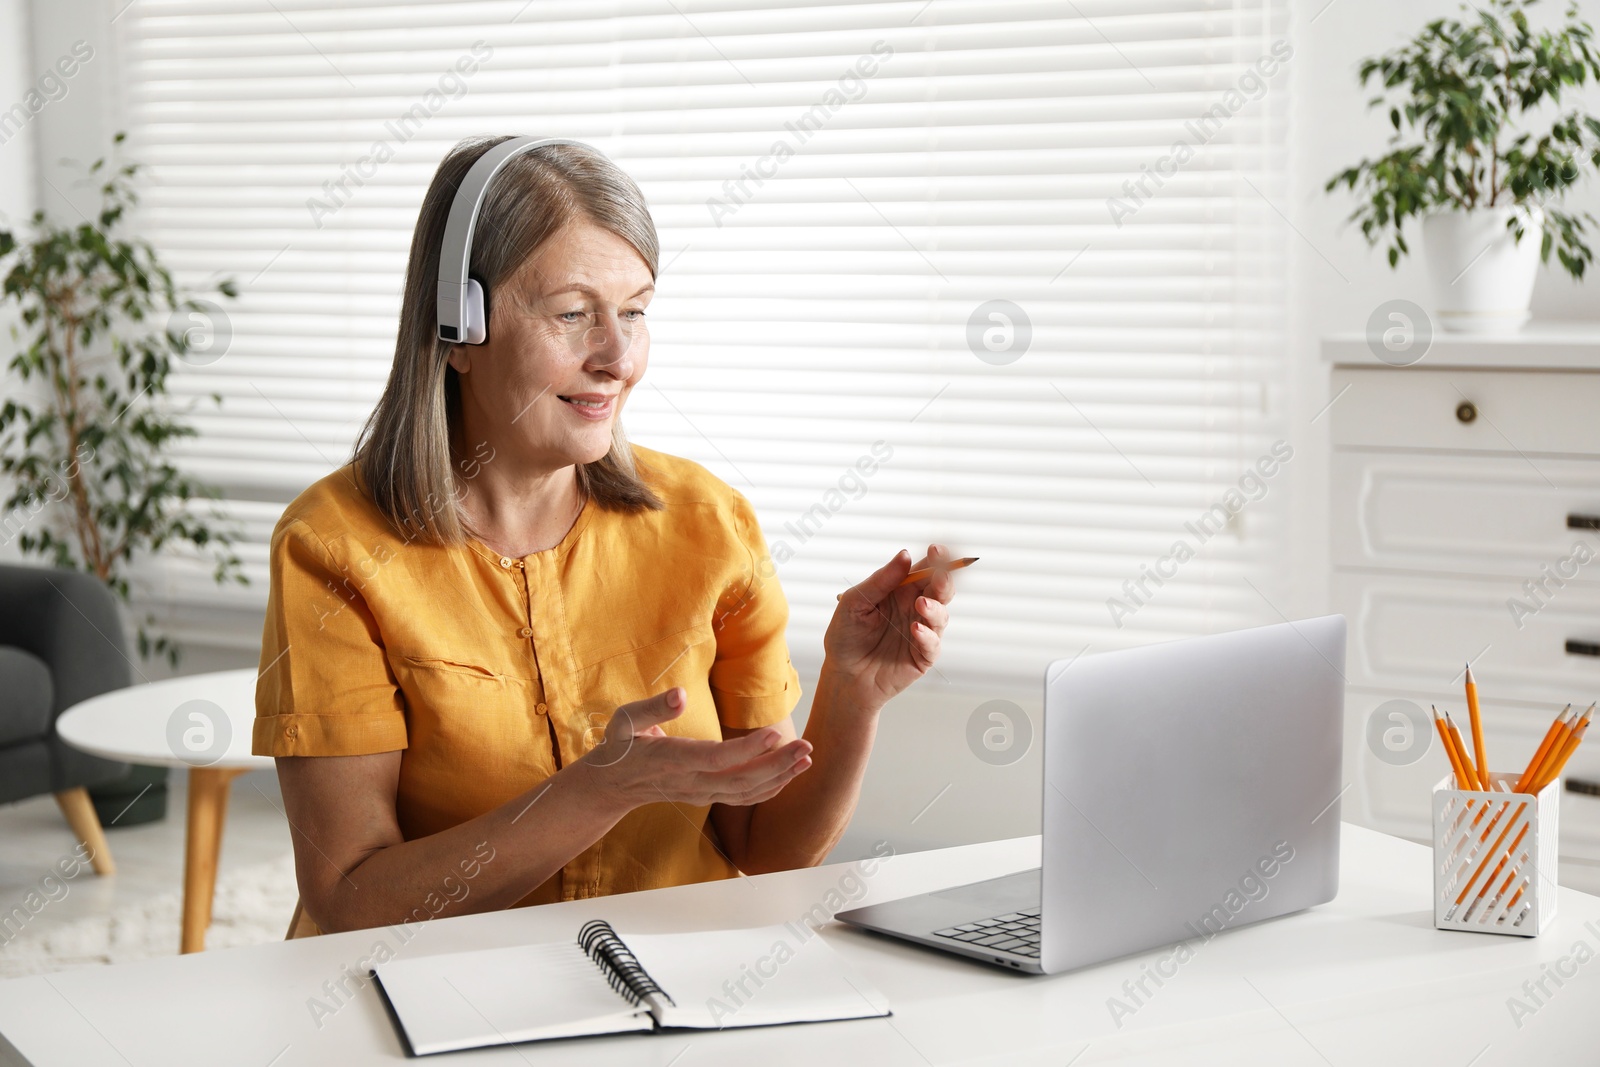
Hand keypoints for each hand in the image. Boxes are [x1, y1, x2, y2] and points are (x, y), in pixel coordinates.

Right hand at [580, 687, 812, 809]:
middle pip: (740, 780)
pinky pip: (743, 798)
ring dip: (780, 777)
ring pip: (746, 793)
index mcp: (672, 760)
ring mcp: (700, 793)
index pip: (715, 758)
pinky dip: (770, 788)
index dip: (747, 750)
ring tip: (807, 758)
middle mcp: (690, 782)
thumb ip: (653, 708)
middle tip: (807, 746)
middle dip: (777, 765)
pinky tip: (790, 773)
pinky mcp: (707, 797)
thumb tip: (680, 694)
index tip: (776, 733)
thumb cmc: (620, 746)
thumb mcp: (625, 720)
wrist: (612, 786)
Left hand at [824, 544, 953, 709]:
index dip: (936, 559)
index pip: (925, 569)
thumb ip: (881, 580)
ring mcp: (922, 632)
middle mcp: (915, 608)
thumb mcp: (855, 602)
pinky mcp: (923, 656)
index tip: (937, 550)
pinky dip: (927, 636)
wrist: (843, 675)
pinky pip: (933, 644)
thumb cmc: (846, 636)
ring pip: (942, 615)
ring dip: (935, 608)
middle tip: (940, 574)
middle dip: (945, 579)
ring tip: (919, 605)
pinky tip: (915, 630)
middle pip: (941, 589)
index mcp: (901, 591)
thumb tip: (905, 555)